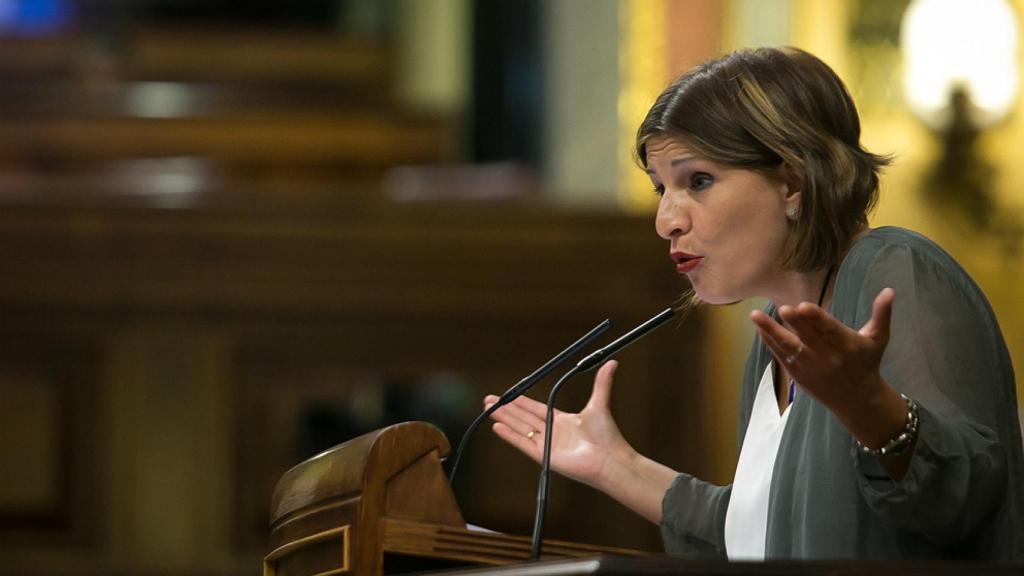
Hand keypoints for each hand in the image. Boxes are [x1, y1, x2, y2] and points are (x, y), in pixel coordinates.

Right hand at [484, 360, 632, 488]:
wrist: (609, 460)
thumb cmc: (606, 435)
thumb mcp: (599, 404)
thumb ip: (602, 384)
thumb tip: (611, 363)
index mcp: (563, 421)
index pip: (536, 409)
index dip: (521, 402)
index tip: (508, 395)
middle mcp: (553, 432)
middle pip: (524, 417)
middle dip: (507, 408)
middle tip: (490, 400)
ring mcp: (547, 445)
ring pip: (520, 428)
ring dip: (505, 418)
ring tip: (489, 410)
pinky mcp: (544, 456)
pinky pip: (523, 444)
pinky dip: (510, 436)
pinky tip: (497, 427)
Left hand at [749, 287, 898, 427]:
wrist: (858, 400)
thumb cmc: (867, 363)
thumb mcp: (878, 339)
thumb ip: (881, 314)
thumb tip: (890, 290)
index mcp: (848, 345)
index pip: (830, 330)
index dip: (817, 319)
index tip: (803, 306)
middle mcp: (828, 357)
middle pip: (809, 338)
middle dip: (796, 324)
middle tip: (783, 309)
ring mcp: (810, 367)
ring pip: (789, 348)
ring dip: (771, 331)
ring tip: (755, 316)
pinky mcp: (798, 375)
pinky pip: (782, 357)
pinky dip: (770, 343)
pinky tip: (760, 328)